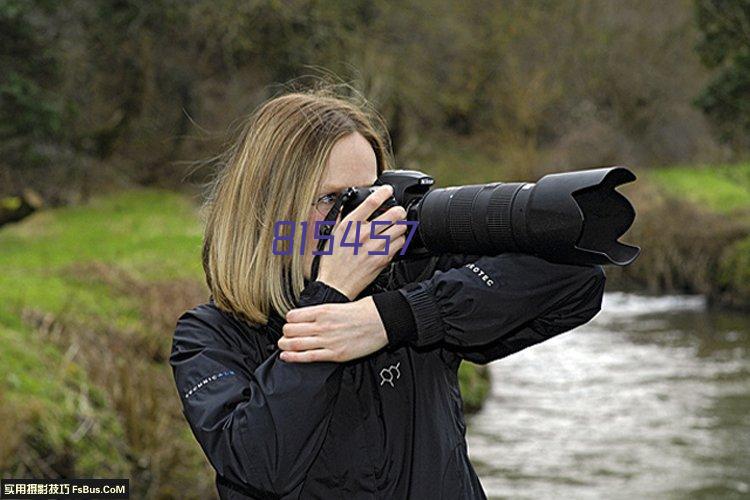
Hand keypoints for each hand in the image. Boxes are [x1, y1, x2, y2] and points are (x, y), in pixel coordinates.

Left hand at [279, 297, 387, 362]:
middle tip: (285, 336)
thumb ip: (322, 313)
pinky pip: (308, 357)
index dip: (288, 320)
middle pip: (290, 330)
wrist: (382, 321)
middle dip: (285, 334)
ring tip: (283, 346)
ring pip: (295, 344)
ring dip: (285, 345)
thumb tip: (309, 318)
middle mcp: (322, 325)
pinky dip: (293, 358)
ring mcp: (327, 341)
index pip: (293, 316)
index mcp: (323, 311)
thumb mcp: (339, 305)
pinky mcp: (334, 354)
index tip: (290, 323)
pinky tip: (286, 357)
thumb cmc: (365, 311)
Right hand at [317, 184, 406, 299]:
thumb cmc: (332, 261)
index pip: (372, 202)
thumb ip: (342, 217)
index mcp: (349, 225)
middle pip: (393, 214)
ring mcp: (375, 247)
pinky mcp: (383, 259)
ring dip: (401, 226)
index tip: (388, 190)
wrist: (335, 284)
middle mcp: (363, 234)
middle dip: (399, 210)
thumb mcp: (332, 234)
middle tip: (399, 211)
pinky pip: (400, 244)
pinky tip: (394, 241)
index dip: (384, 192)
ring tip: (396, 227)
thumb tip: (348, 203)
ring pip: (400, 228)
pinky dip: (400, 240)